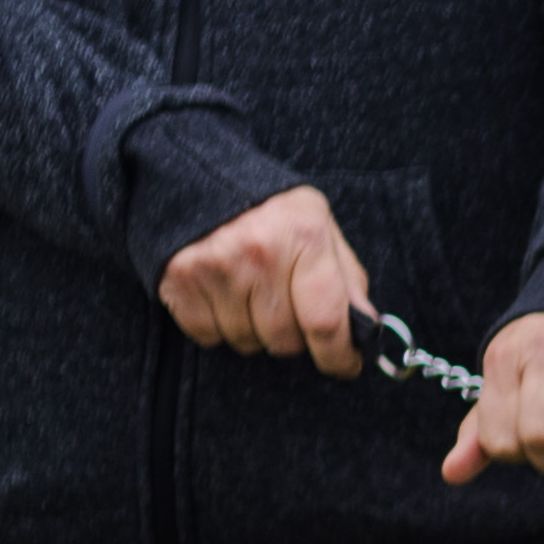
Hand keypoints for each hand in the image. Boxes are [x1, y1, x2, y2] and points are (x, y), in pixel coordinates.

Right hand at [158, 183, 373, 377]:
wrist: (198, 178)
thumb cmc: (271, 211)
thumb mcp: (321, 228)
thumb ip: (348, 280)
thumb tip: (365, 331)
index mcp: (305, 237)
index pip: (326, 322)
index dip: (339, 356)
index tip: (345, 366)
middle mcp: (259, 253)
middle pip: (286, 340)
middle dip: (295, 337)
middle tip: (288, 309)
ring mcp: (215, 267)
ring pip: (248, 343)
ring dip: (256, 332)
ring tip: (253, 295)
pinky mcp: (179, 280)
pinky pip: (209, 337)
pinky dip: (220, 328)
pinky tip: (225, 296)